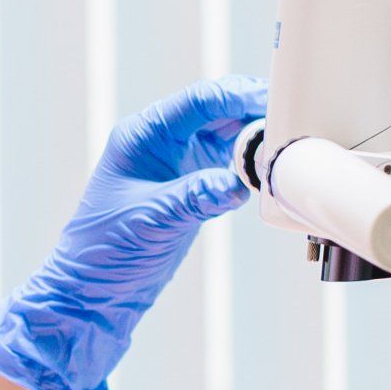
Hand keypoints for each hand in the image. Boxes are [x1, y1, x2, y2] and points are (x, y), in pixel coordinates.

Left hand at [0, 74, 268, 389]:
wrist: (93, 293)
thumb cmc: (105, 253)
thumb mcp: (152, 221)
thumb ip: (195, 196)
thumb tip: (239, 183)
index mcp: (143, 135)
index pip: (199, 101)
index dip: (239, 96)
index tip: (276, 101)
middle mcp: (161, 142)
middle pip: (218, 110)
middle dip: (255, 110)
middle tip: (298, 118)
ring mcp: (177, 163)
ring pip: (227, 133)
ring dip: (257, 135)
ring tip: (293, 141)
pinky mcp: (190, 186)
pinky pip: (228, 161)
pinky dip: (251, 162)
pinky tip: (274, 168)